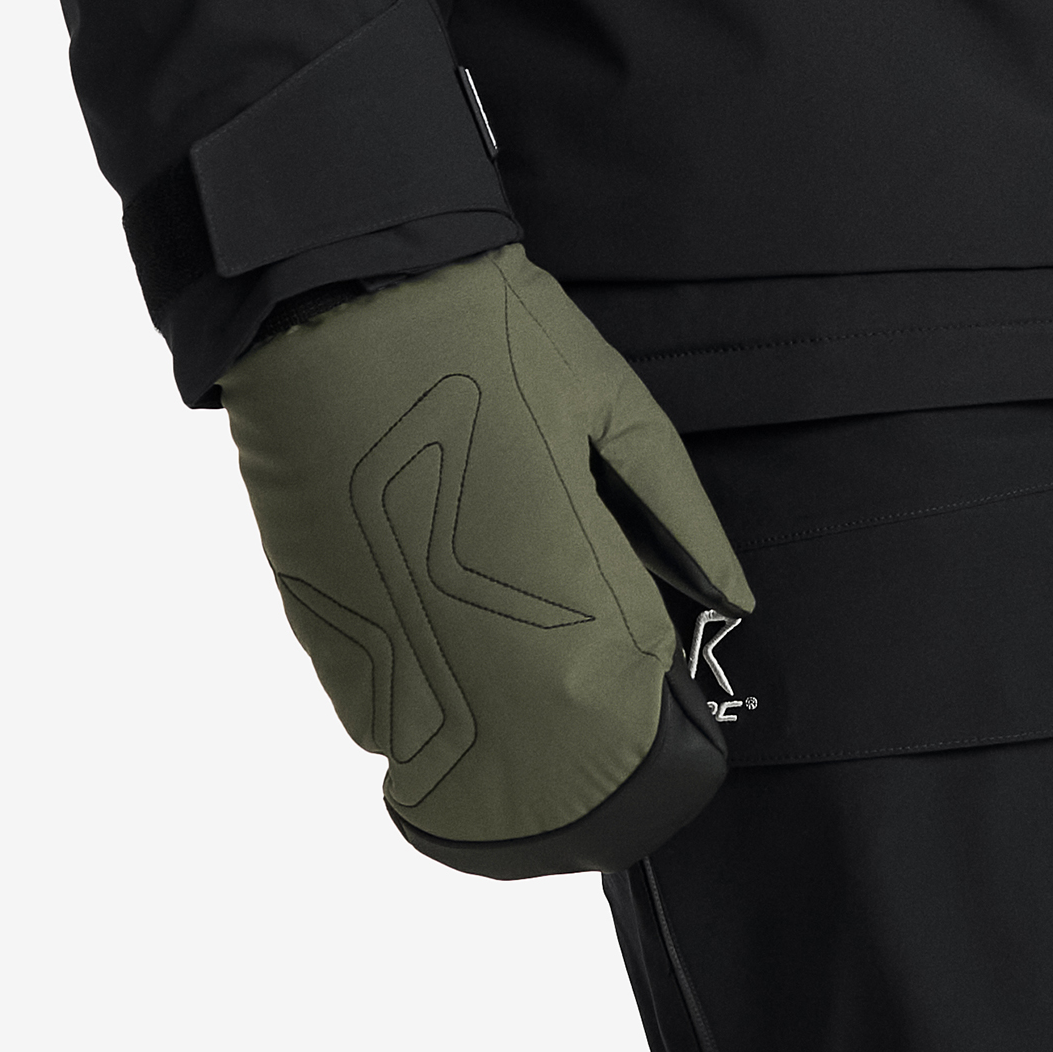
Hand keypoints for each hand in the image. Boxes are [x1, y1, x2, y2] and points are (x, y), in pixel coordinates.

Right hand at [219, 244, 755, 873]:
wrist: (340, 290)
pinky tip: (436, 625)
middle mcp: (467, 635)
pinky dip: (415, 692)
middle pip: (531, 761)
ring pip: (448, 744)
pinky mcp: (319, 629)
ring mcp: (384, 640)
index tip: (651, 686)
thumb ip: (677, 516)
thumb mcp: (614, 405)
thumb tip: (734, 599)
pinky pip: (377, 708)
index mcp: (557, 578)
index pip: (617, 716)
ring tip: (505, 649)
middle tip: (584, 687)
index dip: (640, 715)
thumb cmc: (494, 335)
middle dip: (566, 744)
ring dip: (485, 723)